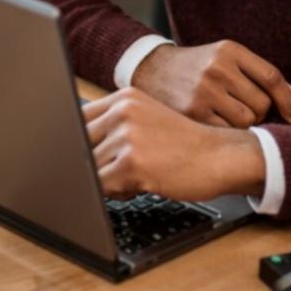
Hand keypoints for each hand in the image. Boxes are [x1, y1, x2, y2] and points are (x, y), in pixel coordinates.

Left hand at [85, 88, 265, 201]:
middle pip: (79, 143)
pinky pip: (101, 186)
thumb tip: (70, 142)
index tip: (76, 153)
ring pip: (89, 167)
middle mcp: (123, 112)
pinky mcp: (131, 163)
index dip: (74, 140)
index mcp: (124, 98)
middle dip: (92, 163)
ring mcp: (127, 136)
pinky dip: (116, 192)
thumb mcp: (147, 120)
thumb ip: (112, 124)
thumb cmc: (184, 145)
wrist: (220, 157)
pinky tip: (140, 185)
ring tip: (135, 176)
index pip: (78, 117)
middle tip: (119, 169)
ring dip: (106, 179)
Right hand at [132, 41, 290, 127]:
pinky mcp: (193, 111)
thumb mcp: (225, 59)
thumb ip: (258, 74)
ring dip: (245, 123)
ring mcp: (205, 90)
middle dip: (260, 111)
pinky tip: (217, 123)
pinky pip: (227, 130)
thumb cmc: (194, 66)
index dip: (288, 100)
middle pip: (262, 103)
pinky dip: (228, 131)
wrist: (150, 69)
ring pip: (247, 120)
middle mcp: (218, 68)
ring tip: (228, 115)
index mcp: (230, 51)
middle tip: (244, 109)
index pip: (272, 77)